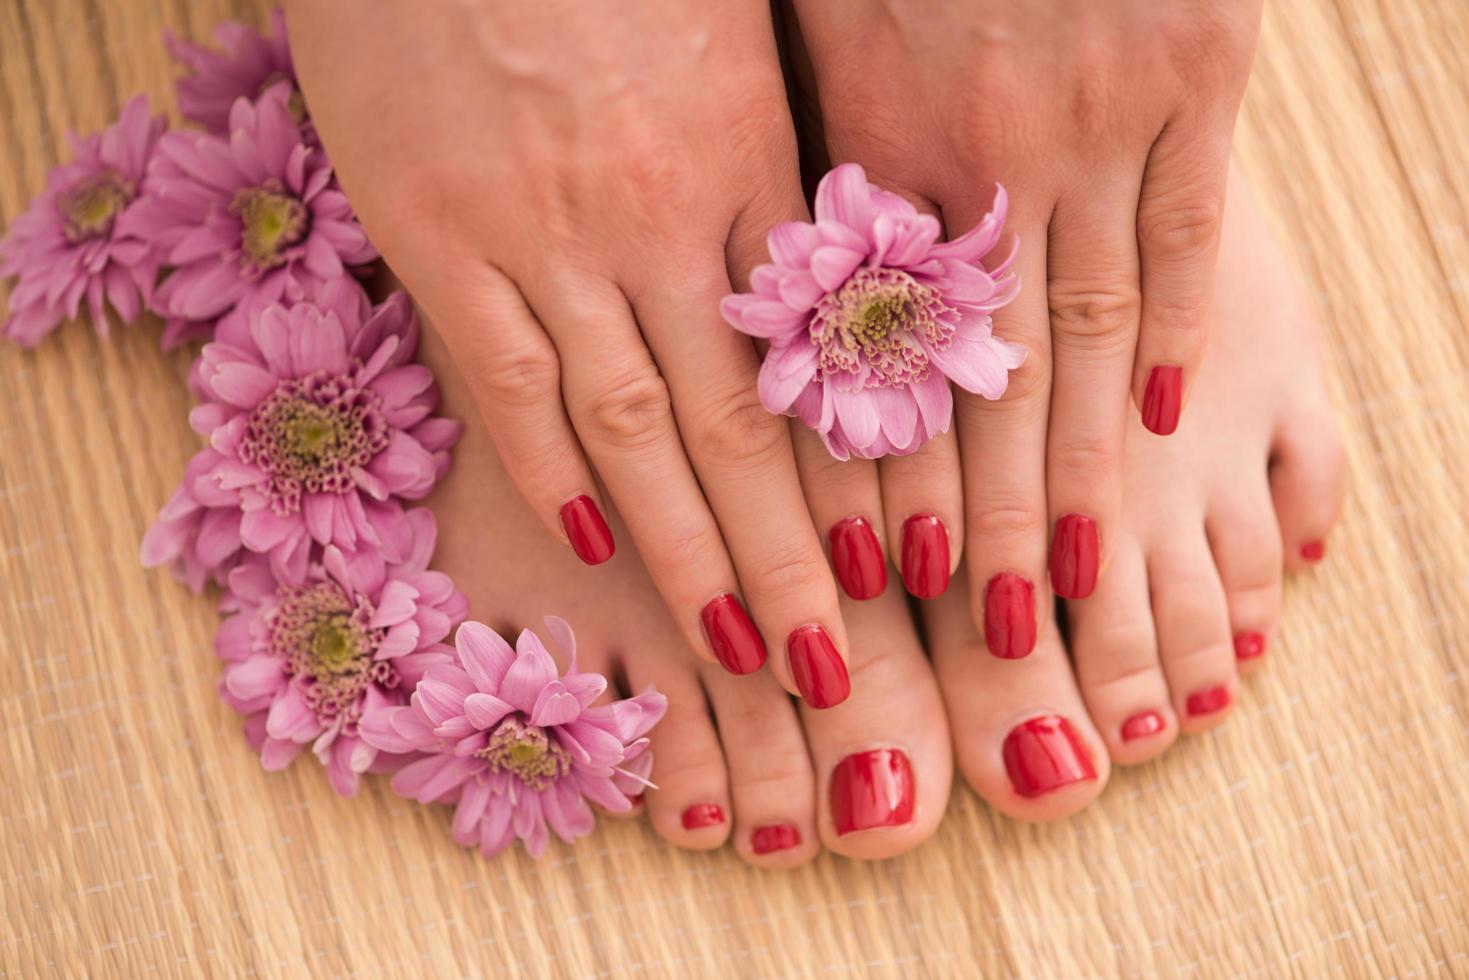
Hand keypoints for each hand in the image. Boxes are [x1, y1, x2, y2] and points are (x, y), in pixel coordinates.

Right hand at [286, 0, 852, 703]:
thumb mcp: (725, 23)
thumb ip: (767, 153)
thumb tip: (817, 273)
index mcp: (743, 153)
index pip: (818, 354)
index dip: (861, 471)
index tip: (899, 560)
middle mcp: (654, 212)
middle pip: (739, 421)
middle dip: (792, 554)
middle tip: (834, 661)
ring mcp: (540, 229)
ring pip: (634, 427)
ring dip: (691, 549)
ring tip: (738, 648)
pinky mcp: (436, 229)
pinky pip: (505, 379)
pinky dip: (552, 472)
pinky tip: (595, 548)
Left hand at [788, 0, 1259, 646]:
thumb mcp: (807, 16)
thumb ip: (801, 146)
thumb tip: (782, 273)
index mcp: (867, 141)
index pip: (870, 351)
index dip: (869, 478)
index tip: (863, 576)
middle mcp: (976, 154)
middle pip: (972, 379)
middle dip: (968, 521)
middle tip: (972, 632)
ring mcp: (1095, 120)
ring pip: (1075, 339)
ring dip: (1066, 476)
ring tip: (1057, 588)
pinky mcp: (1198, 73)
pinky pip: (1182, 239)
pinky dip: (1167, 341)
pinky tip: (1154, 433)